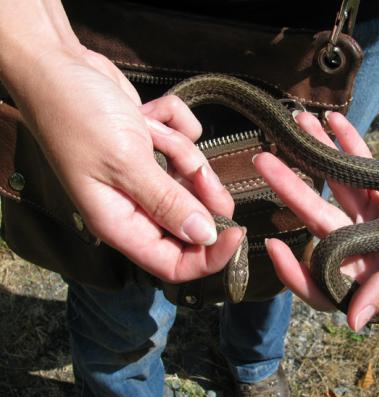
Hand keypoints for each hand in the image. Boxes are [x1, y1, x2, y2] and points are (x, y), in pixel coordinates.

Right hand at [7, 48, 243, 282]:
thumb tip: (204, 236)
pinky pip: (186, 143)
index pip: (173, 264)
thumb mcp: (125, 162)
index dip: (208, 257)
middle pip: (192, 220)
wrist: (58, 66)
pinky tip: (149, 114)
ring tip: (151, 131)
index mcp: (121, 223)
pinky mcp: (153, 148)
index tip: (235, 232)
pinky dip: (175, 124)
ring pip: (192, 178)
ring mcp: (145, 176)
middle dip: (202, 191)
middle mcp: (134, 206)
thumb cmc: (77, 116)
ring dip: (181, 150)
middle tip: (200, 169)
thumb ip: (167, 202)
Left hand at [254, 111, 378, 330]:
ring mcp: (374, 213)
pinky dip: (346, 143)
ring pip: (335, 185)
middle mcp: (370, 245)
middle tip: (263, 161)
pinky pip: (358, 163)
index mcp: (377, 272)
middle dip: (292, 188)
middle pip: (320, 219)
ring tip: (293, 124)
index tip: (271, 246)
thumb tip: (353, 324)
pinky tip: (328, 120)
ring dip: (315, 154)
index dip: (296, 271)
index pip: (326, 280)